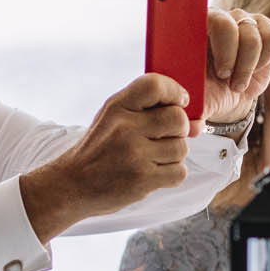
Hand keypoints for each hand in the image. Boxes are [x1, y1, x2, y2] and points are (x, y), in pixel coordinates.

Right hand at [20, 73, 189, 241]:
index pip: (155, 85)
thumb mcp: (112, 118)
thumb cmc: (99, 150)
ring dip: (172, 155)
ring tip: (151, 158)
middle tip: (163, 137)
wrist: (72, 185)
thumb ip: (149, 112)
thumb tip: (197, 123)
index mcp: (116, 107)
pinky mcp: (142, 180)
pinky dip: (170, 175)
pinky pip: (179, 172)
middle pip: (177, 119)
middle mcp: (125, 128)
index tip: (179, 102)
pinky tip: (152, 173)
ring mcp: (134, 155)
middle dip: (178, 129)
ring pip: (181, 148)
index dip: (175, 91)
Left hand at [185, 0, 269, 133]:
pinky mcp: (265, 32)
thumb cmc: (199, 90)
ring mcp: (242, 22)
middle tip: (220, 74)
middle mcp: (216, 17)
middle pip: (223, 19)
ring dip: (242, 65)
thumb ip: (184, 102)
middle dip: (225, 50)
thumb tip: (189, 122)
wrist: (222, 99)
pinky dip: (260, 62)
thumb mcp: (185, 95)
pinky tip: (248, 75)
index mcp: (188, 25)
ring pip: (249, 34)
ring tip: (232, 82)